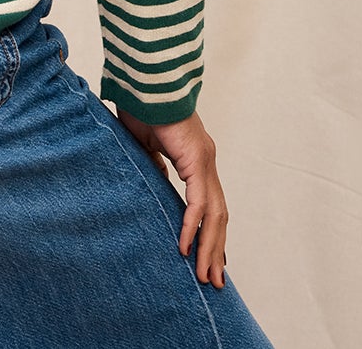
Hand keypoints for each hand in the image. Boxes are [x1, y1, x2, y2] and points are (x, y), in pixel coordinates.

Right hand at [114, 106, 228, 288]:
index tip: (210, 258)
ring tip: (205, 277)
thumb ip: (155, 162)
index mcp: (196, 158)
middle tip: (214, 280)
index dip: (211, 231)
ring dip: (210, 248)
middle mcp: (206, 162)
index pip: (210, 203)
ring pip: (215, 215)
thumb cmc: (143, 104)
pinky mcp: (196, 160)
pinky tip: (185, 247)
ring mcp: (205, 161)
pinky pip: (198, 203)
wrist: (147, 81)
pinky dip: (193, 226)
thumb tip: (159, 180)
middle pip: (218, 216)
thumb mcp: (146, 142)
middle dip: (216, 250)